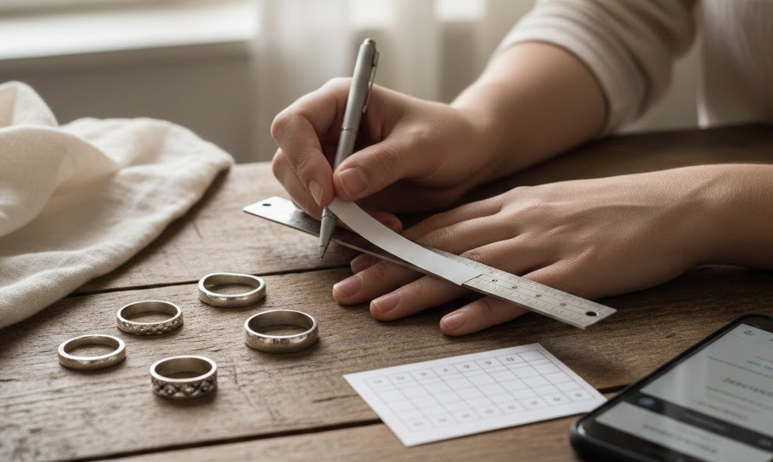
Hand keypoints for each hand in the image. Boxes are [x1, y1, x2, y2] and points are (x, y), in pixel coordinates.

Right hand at [270, 78, 494, 226]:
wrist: (466, 157)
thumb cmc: (448, 136)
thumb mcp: (421, 146)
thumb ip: (382, 163)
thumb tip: (340, 184)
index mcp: (340, 101)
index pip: (293, 125)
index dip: (302, 160)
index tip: (328, 193)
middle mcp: (327, 130)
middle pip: (288, 163)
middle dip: (311, 196)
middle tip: (346, 219)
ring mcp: (329, 161)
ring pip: (300, 192)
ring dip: (329, 216)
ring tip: (376, 223)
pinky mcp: (340, 191)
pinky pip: (323, 213)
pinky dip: (342, 226)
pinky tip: (376, 227)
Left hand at [332, 167, 734, 335]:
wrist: (673, 205)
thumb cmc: (609, 209)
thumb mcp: (547, 205)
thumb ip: (504, 221)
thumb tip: (463, 237)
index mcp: (510, 206)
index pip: (439, 226)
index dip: (395, 245)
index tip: (357, 261)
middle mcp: (517, 223)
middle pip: (442, 247)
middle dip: (389, 269)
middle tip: (347, 290)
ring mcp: (543, 248)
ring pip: (470, 269)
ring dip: (421, 290)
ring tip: (381, 309)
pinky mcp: (573, 275)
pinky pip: (523, 295)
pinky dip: (485, 309)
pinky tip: (455, 323)